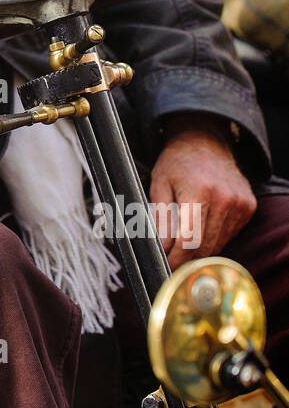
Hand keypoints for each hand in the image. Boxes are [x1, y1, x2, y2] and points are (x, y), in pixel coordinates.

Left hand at [149, 113, 255, 268]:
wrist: (206, 141)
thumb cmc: (177, 162)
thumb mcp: (158, 184)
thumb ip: (161, 218)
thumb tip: (163, 248)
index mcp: (199, 192)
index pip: (189, 240)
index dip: (176, 258)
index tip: (166, 266)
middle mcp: (224, 199)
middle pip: (205, 247)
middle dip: (187, 258)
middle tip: (172, 259)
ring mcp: (240, 204)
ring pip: (219, 244)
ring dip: (201, 249)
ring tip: (185, 240)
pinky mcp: (248, 207)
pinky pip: (229, 235)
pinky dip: (214, 237)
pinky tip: (203, 224)